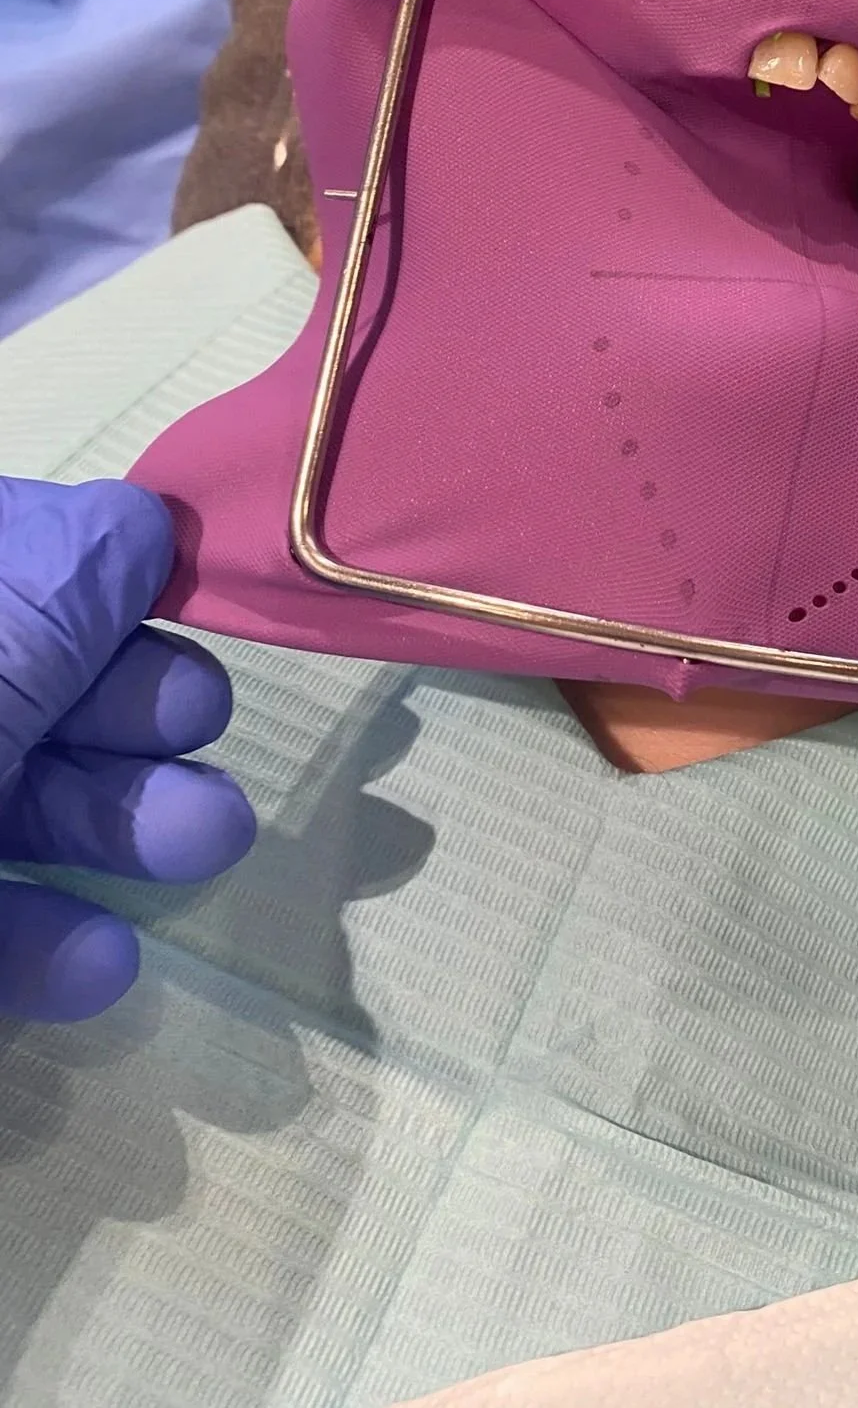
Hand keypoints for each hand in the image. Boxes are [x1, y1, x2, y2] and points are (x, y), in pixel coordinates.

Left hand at [0, 477, 255, 1020]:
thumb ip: (67, 584)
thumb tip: (144, 522)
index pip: (20, 550)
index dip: (95, 566)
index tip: (178, 587)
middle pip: (35, 681)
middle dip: (138, 703)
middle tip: (200, 723)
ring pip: (18, 805)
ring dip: (126, 820)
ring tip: (210, 839)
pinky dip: (45, 944)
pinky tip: (100, 963)